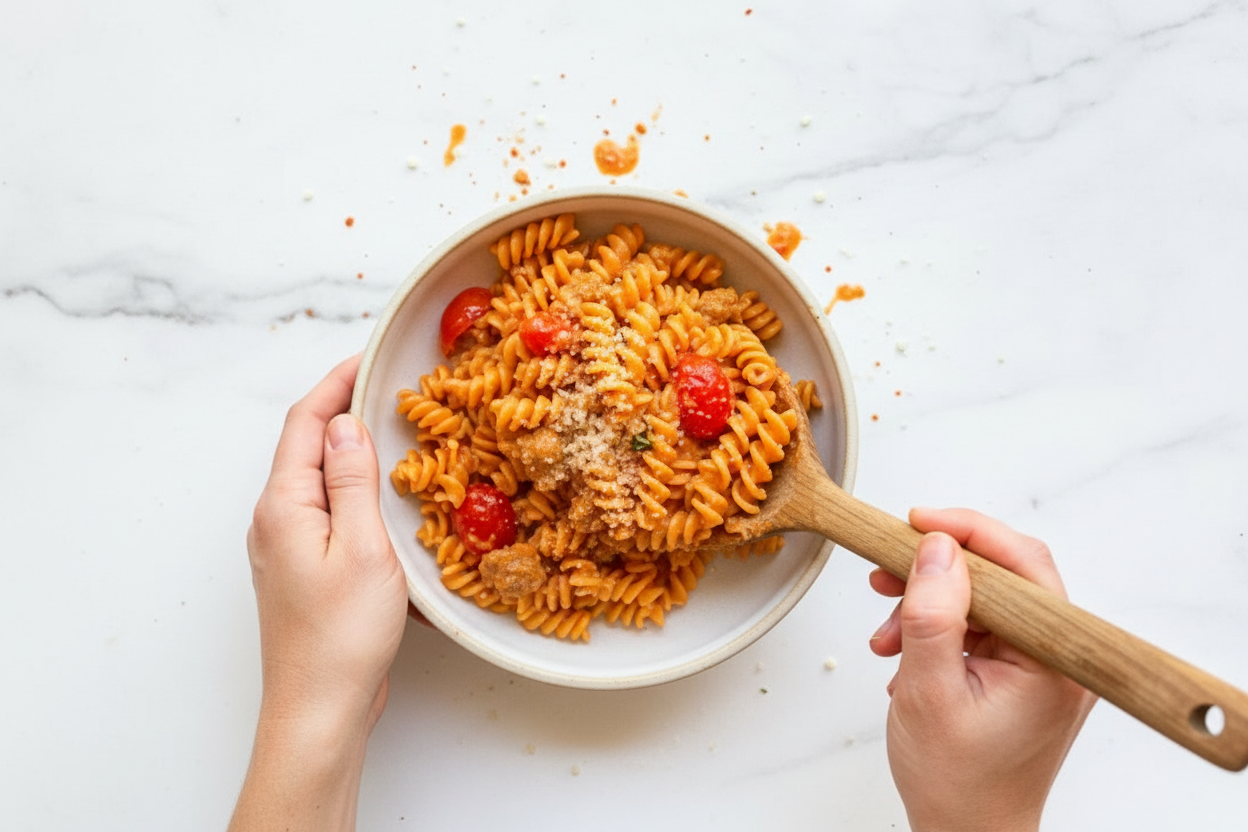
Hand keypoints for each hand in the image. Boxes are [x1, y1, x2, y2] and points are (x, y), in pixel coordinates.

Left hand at [230, 355, 408, 831]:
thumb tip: (347, 424)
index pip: (305, 422)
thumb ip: (353, 481)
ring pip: (318, 479)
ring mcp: (285, 547)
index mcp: (283, 505)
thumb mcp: (362, 548)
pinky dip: (354, 490)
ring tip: (395, 433)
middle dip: (344, 410)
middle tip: (391, 389)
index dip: (335, 382)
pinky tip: (384, 498)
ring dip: (351, 451)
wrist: (319, 709)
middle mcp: (274, 519)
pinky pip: (327, 512)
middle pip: (307, 446)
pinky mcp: (302, 570)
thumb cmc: (342, 635)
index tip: (370, 356)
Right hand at [868, 508, 1096, 831]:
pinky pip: (979, 628)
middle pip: (1002, 577)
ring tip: (886, 632)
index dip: (967, 533)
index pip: (1022, 564)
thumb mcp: (929, 692)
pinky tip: (903, 652)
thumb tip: (936, 549)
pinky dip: (936, 630)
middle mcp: (1058, 658)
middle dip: (936, 571)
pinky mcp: (1021, 676)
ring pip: (983, 600)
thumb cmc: (957, 785)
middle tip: (888, 571)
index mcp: (1053, 661)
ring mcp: (1041, 667)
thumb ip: (933, 616)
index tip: (917, 522)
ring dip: (928, 605)